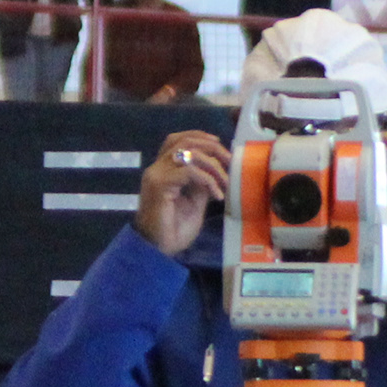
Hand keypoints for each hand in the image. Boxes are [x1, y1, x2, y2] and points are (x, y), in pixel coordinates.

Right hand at [136, 130, 228, 257]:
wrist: (157, 249)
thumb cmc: (174, 228)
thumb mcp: (195, 199)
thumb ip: (202, 180)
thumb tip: (218, 166)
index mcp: (162, 169)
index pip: (177, 139)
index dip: (200, 136)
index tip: (220, 146)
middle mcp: (156, 168)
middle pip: (185, 141)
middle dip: (213, 147)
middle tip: (229, 161)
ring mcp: (156, 176)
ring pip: (189, 153)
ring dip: (213, 165)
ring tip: (224, 182)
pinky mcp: (159, 186)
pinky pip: (189, 172)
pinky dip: (208, 180)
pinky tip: (216, 195)